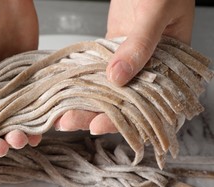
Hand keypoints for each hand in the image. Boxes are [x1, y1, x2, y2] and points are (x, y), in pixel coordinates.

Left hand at [54, 0, 194, 134]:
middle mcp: (150, 67)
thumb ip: (139, 44)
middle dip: (94, 114)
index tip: (99, 125)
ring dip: (85, 101)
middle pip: (122, 102)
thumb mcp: (155, 13)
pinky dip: (82, 81)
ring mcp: (130, 60)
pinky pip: (97, 70)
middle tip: (69, 121)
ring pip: (106, 89)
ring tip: (62, 113)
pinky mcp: (113, 50)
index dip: (124, 120)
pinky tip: (67, 91)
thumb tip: (118, 76)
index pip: (149, 105)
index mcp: (172, 65)